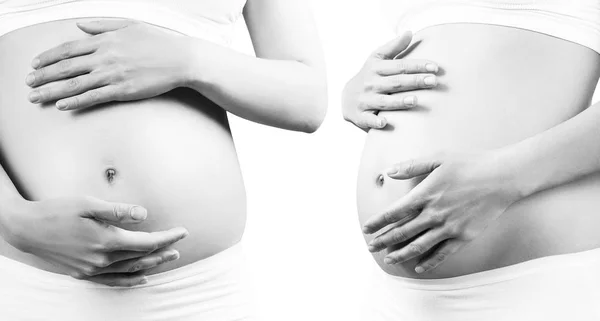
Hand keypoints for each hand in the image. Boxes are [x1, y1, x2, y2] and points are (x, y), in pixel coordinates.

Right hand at [5, 196, 188, 286]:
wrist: (27, 228)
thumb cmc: (57, 211)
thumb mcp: (88, 203)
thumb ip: (117, 210)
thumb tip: (144, 214)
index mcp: (106, 240)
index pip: (146, 242)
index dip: (167, 238)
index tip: (182, 232)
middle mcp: (101, 259)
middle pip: (141, 258)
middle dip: (163, 251)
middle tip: (179, 245)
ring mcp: (92, 269)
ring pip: (129, 270)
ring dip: (151, 265)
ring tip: (167, 258)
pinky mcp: (83, 273)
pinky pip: (112, 281)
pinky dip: (129, 280)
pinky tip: (140, 278)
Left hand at [25, 19, 192, 110]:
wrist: (180, 59)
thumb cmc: (158, 42)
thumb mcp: (129, 25)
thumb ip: (102, 26)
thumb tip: (80, 27)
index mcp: (105, 40)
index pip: (69, 49)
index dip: (49, 57)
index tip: (35, 64)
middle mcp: (105, 57)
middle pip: (66, 67)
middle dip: (43, 76)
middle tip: (28, 83)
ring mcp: (113, 75)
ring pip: (75, 84)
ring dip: (52, 91)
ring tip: (36, 97)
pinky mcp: (122, 90)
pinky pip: (94, 97)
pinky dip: (76, 101)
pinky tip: (63, 105)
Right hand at [342, 31, 438, 129]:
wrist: (345, 98)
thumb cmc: (368, 76)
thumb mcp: (376, 59)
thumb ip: (394, 47)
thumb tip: (409, 32)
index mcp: (376, 69)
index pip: (400, 66)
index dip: (417, 66)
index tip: (435, 67)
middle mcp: (370, 84)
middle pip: (395, 82)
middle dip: (414, 82)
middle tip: (433, 81)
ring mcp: (365, 100)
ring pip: (384, 101)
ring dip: (398, 101)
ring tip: (415, 100)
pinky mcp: (360, 116)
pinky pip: (368, 120)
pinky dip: (375, 122)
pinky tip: (384, 122)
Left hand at [363, 151, 519, 273]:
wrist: (502, 177)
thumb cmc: (470, 164)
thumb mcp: (438, 158)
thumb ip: (411, 166)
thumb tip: (389, 171)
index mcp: (424, 195)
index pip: (394, 213)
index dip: (378, 222)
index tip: (366, 228)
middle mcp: (433, 214)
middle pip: (402, 232)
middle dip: (383, 240)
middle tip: (371, 247)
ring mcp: (448, 227)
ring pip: (418, 246)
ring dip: (401, 254)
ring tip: (388, 258)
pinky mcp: (463, 236)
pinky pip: (442, 253)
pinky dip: (429, 262)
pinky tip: (419, 267)